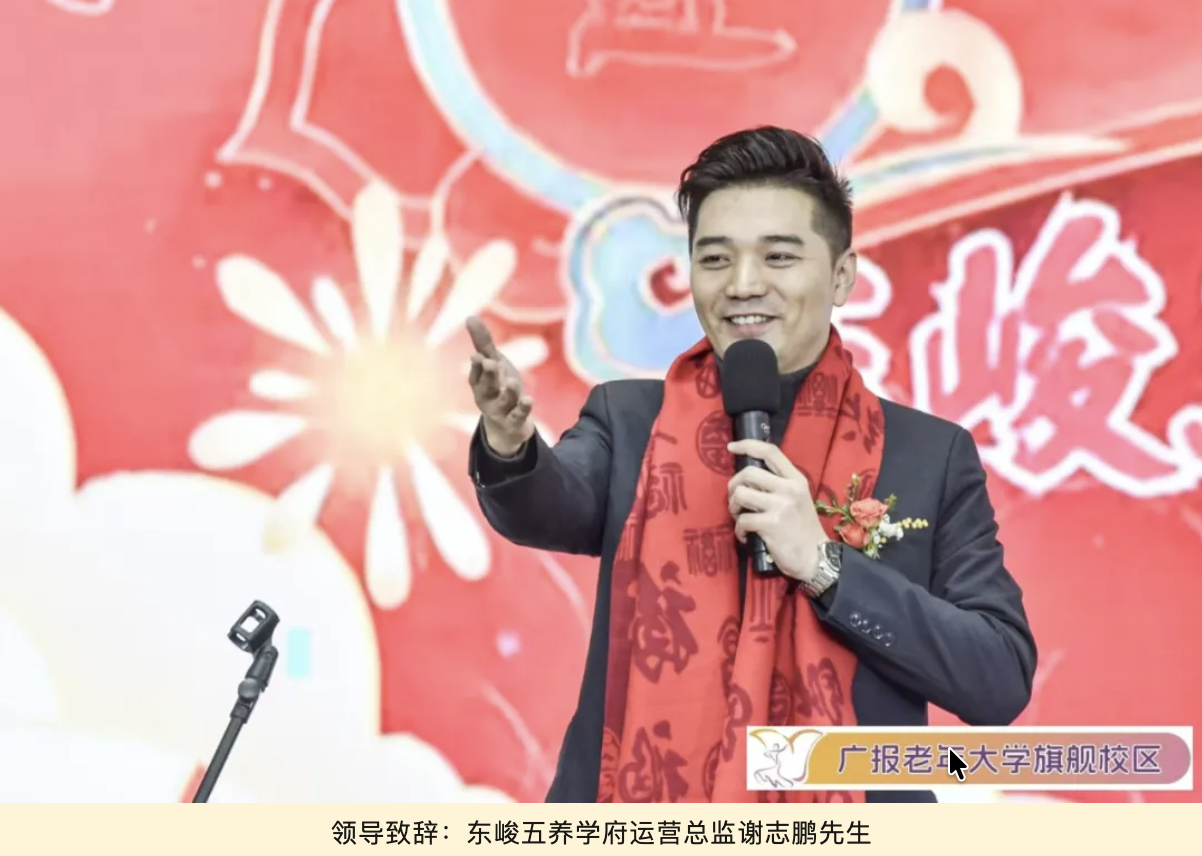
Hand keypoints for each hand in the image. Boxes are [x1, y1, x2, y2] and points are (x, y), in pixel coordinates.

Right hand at [466, 316, 534, 456]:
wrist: (507, 427)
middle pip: (486, 387)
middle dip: (488, 376)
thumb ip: (483, 343)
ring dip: (507, 392)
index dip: (477, 366)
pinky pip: (518, 416)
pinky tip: (529, 400)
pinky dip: (523, 409)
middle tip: (490, 363)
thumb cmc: (498, 388)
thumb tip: (470, 316)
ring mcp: (500, 412)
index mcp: (479, 383)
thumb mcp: (493, 364)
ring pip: (503, 401)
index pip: (476, 374)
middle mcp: (487, 398)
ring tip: (512, 382)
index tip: (479, 356)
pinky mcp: (514, 422)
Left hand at [726, 439, 830, 581]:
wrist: (815, 557)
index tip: (731, 447)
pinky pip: (742, 520)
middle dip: (733, 486)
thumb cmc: (802, 528)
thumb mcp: (797, 499)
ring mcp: (780, 506)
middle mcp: (789, 489)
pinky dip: (739, 530)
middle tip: (736, 501)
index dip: (747, 445)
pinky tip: (746, 536)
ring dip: (733, 507)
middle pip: (748, 473)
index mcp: (796, 479)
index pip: (770, 451)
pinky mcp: (771, 524)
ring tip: (740, 517)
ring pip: (740, 494)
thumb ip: (778, 485)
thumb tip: (747, 477)